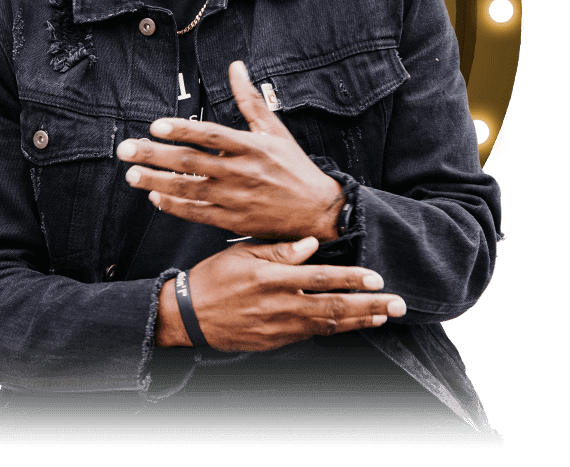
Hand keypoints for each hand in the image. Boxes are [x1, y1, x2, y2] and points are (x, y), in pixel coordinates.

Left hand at [117, 60, 344, 240]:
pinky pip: (197, 213)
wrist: (318, 211)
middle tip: (124, 149)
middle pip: (190, 162)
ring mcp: (235, 198)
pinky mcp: (233, 220)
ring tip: (130, 174)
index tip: (155, 126)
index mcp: (251, 147)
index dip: (182, 130)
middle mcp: (241, 172)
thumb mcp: (275, 130)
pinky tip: (154, 197)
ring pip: (189, 189)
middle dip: (154, 155)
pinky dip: (174, 206)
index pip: (210, 135)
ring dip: (156, 181)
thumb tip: (236, 66)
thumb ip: (250, 99)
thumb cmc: (294, 166)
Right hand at [156, 237, 406, 350]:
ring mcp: (280, 328)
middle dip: (370, 306)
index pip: (321, 278)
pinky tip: (351, 324)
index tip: (377, 278)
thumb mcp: (242, 254)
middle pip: (334, 307)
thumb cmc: (214, 277)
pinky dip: (336, 330)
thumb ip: (279, 250)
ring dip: (359, 321)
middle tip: (398, 304)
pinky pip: (312, 335)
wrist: (189, 315)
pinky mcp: (276, 342)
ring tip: (384, 316)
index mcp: (272, 279)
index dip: (352, 279)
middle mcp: (280, 306)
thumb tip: (311, 244)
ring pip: (328, 325)